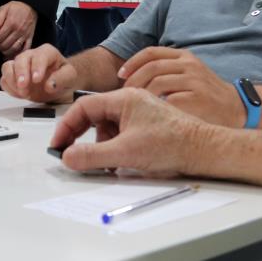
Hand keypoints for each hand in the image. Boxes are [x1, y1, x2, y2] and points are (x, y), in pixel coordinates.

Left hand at [0, 1, 37, 57]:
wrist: (31, 6)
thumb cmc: (16, 7)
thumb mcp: (5, 7)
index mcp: (11, 23)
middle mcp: (19, 30)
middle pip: (5, 44)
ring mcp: (25, 34)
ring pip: (14, 48)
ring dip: (6, 51)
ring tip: (1, 49)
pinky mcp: (30, 37)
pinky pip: (25, 48)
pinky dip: (18, 53)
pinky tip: (12, 54)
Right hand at [0, 43, 74, 102]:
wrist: (56, 84)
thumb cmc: (62, 77)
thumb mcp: (70, 77)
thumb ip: (62, 79)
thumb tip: (49, 85)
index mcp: (47, 52)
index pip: (40, 56)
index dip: (37, 67)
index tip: (37, 79)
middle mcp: (31, 55)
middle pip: (20, 59)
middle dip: (21, 73)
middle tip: (24, 87)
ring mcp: (19, 65)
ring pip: (7, 66)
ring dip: (12, 80)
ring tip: (23, 93)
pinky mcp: (12, 76)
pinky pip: (3, 79)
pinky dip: (9, 88)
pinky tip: (19, 94)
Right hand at [49, 88, 208, 176]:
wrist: (203, 149)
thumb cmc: (172, 144)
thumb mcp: (125, 152)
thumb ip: (92, 155)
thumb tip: (68, 157)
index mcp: (123, 98)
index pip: (84, 106)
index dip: (67, 126)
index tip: (59, 144)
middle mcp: (130, 101)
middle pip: (94, 115)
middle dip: (81, 136)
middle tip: (71, 154)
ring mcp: (139, 112)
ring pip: (107, 126)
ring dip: (100, 144)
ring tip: (104, 163)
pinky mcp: (146, 124)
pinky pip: (121, 132)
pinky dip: (114, 146)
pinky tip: (119, 161)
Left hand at [118, 47, 243, 126]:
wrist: (237, 109)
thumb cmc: (207, 95)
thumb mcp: (189, 74)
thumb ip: (166, 70)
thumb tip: (130, 76)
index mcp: (184, 57)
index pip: (151, 53)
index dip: (132, 63)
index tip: (121, 76)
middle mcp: (189, 65)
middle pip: (151, 68)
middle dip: (133, 82)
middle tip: (123, 96)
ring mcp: (194, 81)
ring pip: (157, 84)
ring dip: (141, 96)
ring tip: (134, 107)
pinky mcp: (197, 99)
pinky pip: (168, 101)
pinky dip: (155, 108)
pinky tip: (150, 115)